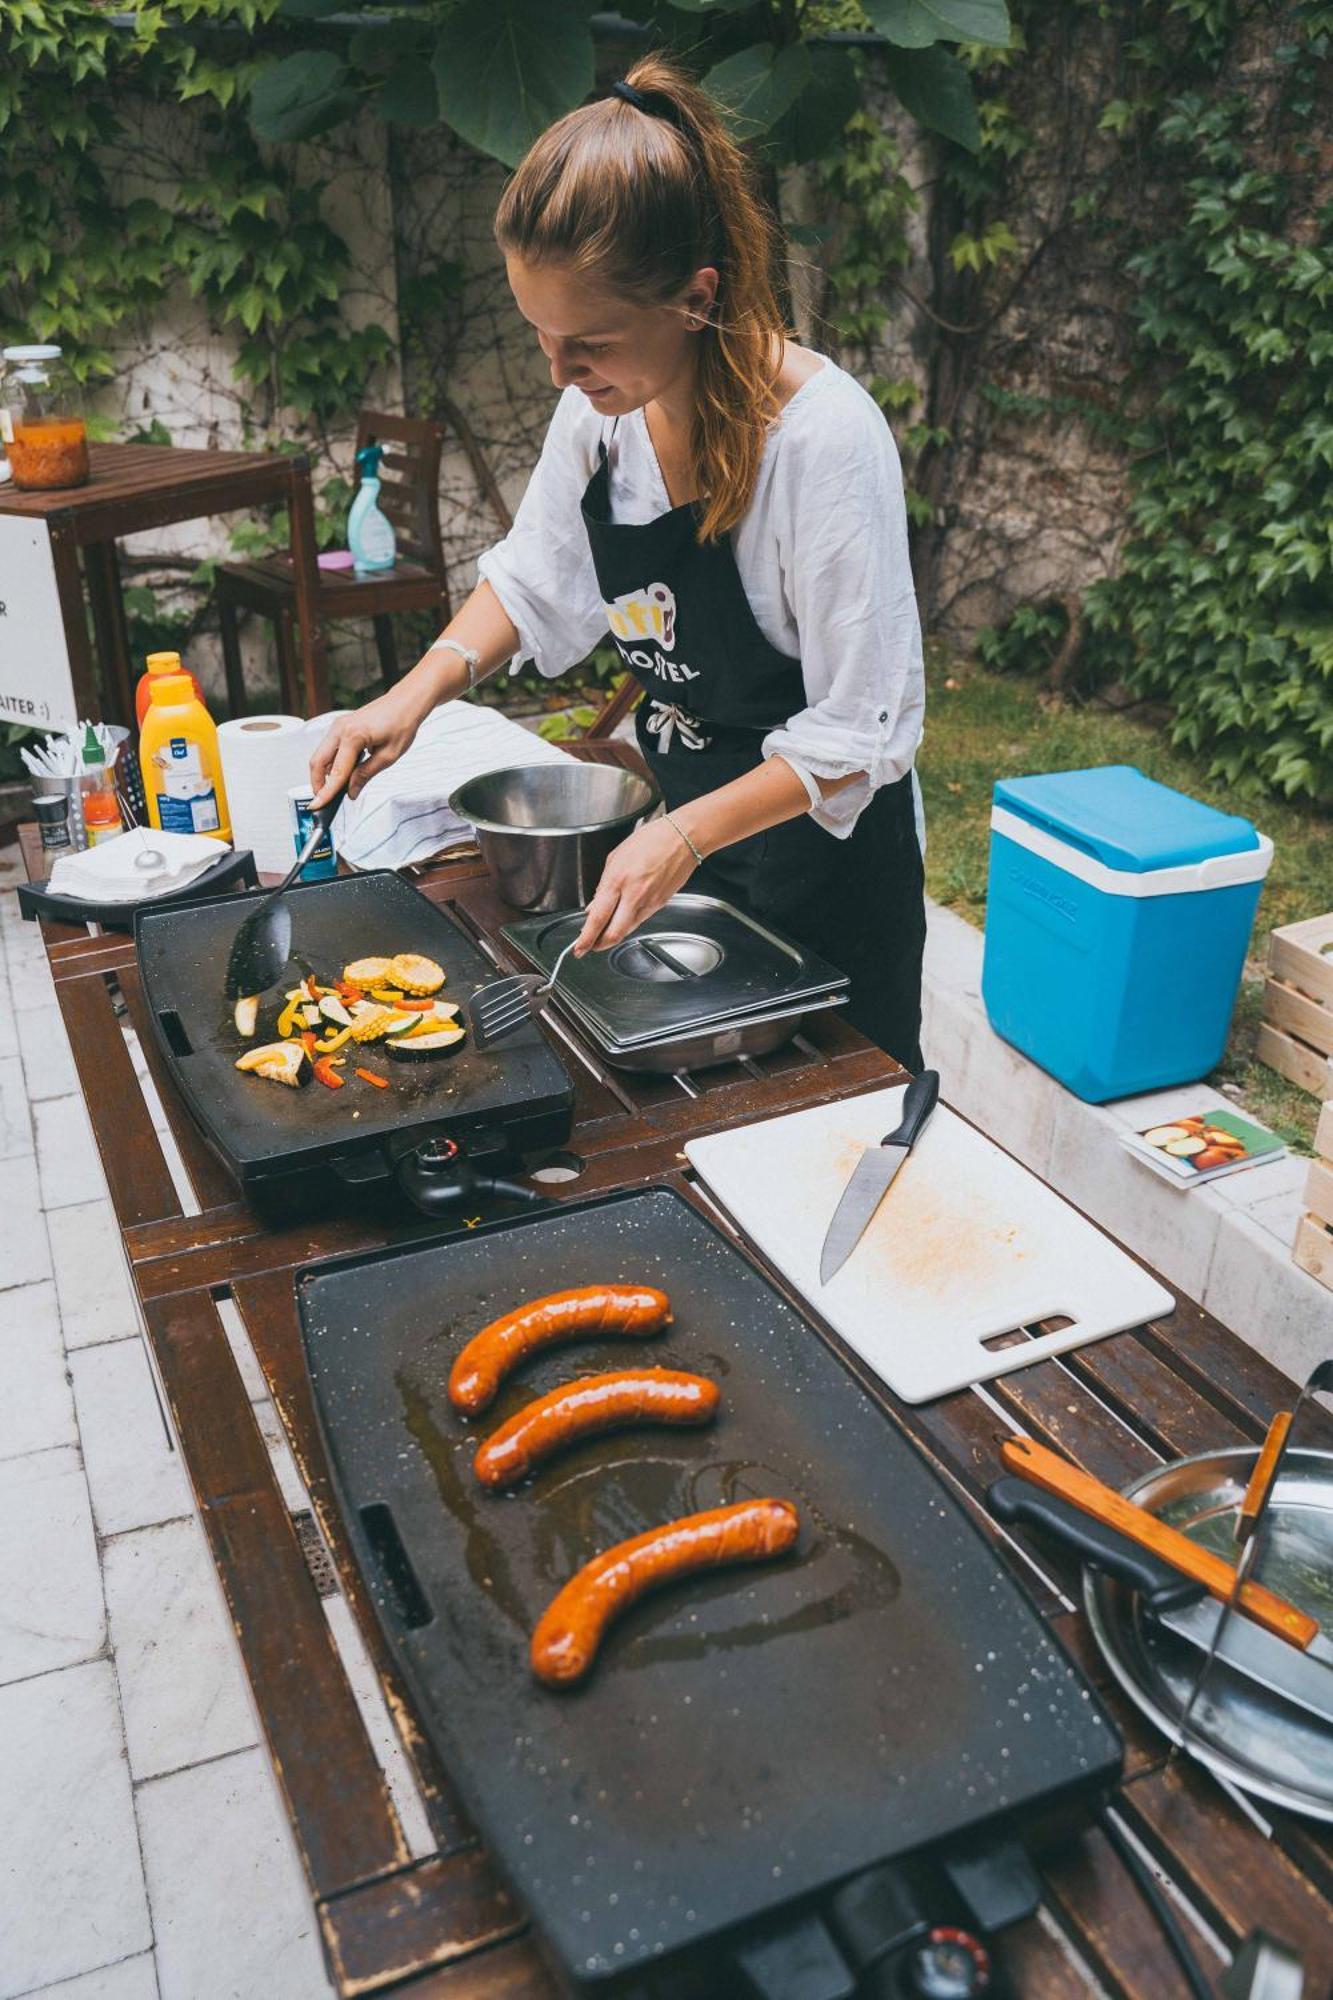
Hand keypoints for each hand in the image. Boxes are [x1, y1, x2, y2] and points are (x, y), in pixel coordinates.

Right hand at [309, 688, 425, 807]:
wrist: (406, 702)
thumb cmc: (402, 723)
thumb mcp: (388, 756)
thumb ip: (365, 775)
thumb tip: (351, 791)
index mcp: (353, 736)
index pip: (335, 772)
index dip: (326, 792)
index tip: (318, 806)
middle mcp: (340, 729)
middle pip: (317, 762)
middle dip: (317, 783)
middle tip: (324, 800)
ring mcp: (338, 726)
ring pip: (320, 755)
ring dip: (323, 773)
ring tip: (335, 790)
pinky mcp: (340, 727)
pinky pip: (328, 749)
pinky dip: (330, 763)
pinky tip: (341, 774)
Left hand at [574, 817, 699, 953]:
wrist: (683, 839)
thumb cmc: (651, 840)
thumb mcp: (616, 856)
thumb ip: (603, 884)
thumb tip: (595, 905)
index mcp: (618, 879)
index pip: (598, 917)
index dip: (586, 937)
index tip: (579, 947)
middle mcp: (634, 895)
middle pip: (614, 933)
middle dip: (599, 945)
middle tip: (589, 947)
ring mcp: (649, 902)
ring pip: (627, 930)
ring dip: (613, 934)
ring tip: (603, 933)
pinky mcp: (660, 904)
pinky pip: (640, 919)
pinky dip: (628, 923)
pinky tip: (622, 918)